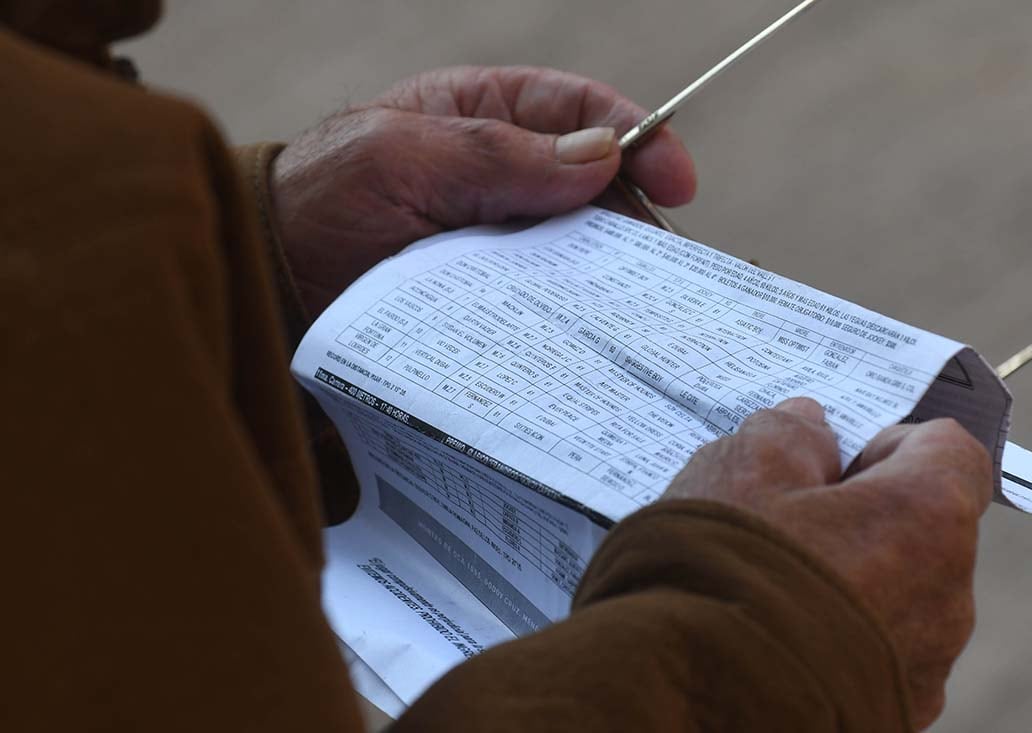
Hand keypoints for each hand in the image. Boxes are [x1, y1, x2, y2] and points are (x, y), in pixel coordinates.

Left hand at [270, 65, 696, 316]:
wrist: (269, 283)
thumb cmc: (319, 198)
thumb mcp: (397, 155)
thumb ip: (495, 155)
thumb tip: (602, 157)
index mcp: (484, 113)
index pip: (579, 110)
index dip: (638, 136)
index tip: (676, 182)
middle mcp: (503, 172)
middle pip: (597, 183)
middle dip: (637, 214)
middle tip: (667, 262)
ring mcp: (500, 236)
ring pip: (580, 244)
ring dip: (615, 269)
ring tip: (647, 303)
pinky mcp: (492, 293)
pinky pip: (548, 296)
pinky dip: (578, 310)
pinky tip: (600, 330)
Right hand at [663, 398, 992, 729]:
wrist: (689, 691)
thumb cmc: (723, 568)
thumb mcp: (742, 466)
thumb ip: (788, 433)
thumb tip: (808, 427)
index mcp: (925, 518)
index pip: (950, 451)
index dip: (890, 442)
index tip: (832, 458)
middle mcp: (946, 597)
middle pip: (919, 528)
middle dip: (859, 515)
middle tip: (782, 518)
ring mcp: (922, 666)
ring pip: (896, 595)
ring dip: (848, 579)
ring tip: (765, 583)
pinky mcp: (891, 713)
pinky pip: (873, 655)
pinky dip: (835, 637)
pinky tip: (771, 633)